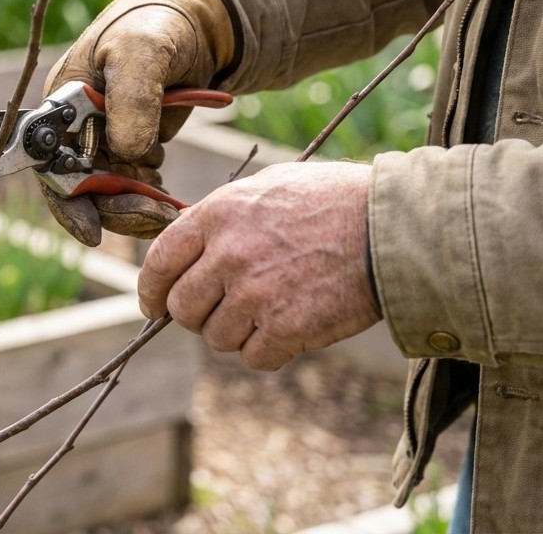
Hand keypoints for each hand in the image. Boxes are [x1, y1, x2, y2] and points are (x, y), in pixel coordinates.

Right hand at [40, 0, 235, 245]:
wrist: (195, 24)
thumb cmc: (157, 26)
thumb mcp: (142, 52)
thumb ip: (132, 99)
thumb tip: (126, 151)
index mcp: (61, 105)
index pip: (49, 164)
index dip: (65, 201)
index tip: (92, 230)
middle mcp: (74, 129)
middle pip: (79, 189)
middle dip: (114, 208)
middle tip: (155, 215)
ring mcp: (101, 142)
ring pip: (107, 196)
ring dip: (135, 207)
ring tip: (168, 206)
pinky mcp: (129, 150)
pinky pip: (130, 189)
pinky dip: (149, 201)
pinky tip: (170, 200)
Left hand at [137, 161, 381, 369]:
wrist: (391, 225)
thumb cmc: (333, 200)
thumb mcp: (267, 186)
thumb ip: (221, 214)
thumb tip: (184, 237)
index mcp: (218, 215)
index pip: (159, 262)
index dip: (151, 290)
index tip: (154, 304)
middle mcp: (229, 254)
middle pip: (182, 309)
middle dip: (196, 315)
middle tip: (222, 310)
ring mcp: (256, 294)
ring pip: (216, 337)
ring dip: (237, 333)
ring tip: (269, 312)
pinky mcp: (287, 328)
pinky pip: (254, 357)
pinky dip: (269, 351)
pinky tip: (290, 329)